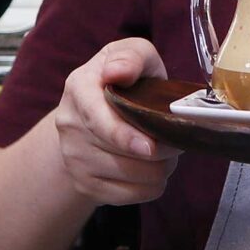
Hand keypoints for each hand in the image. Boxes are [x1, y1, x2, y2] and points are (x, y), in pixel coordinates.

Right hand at [55, 38, 180, 205]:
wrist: (94, 110)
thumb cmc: (125, 77)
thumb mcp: (132, 54)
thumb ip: (131, 57)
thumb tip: (118, 71)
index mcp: (79, 88)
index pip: (98, 120)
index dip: (125, 136)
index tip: (150, 146)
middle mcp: (69, 125)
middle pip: (119, 153)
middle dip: (160, 149)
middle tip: (179, 138)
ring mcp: (73, 158)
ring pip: (129, 177)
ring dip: (160, 167)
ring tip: (167, 149)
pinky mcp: (84, 184)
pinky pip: (129, 196)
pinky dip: (151, 186)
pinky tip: (155, 167)